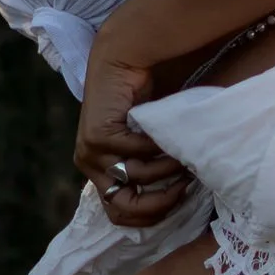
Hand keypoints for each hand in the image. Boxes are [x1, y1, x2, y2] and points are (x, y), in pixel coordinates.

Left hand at [76, 52, 193, 228]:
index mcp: (98, 172)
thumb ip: (151, 168)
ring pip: (137, 177)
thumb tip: (177, 199)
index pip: (119, 215)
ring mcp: (89, 152)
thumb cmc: (139, 101)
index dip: (153, 214)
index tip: (180, 198)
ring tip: (184, 154)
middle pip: (123, 208)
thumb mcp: (144, 143)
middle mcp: (89, 166)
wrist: (119, 59)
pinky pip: (137, 152)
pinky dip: (158, 146)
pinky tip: (169, 133)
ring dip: (167, 168)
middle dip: (160, 203)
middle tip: (185, 186)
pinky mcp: (97, 136)